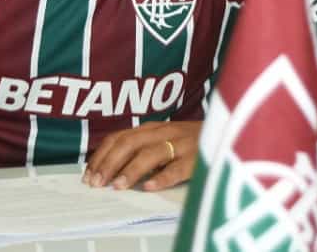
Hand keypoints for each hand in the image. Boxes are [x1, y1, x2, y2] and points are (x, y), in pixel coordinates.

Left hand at [84, 120, 200, 191]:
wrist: (228, 131)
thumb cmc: (190, 141)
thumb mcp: (163, 140)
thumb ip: (141, 149)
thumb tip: (111, 168)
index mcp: (151, 128)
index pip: (119, 137)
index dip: (101, 155)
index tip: (88, 173)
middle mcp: (163, 132)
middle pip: (129, 144)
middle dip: (110, 163)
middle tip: (97, 182)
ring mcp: (181, 144)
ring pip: (150, 154)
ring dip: (131, 170)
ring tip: (117, 186)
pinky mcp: (197, 158)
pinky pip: (178, 168)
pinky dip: (162, 178)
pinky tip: (149, 188)